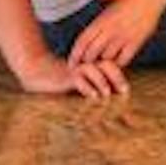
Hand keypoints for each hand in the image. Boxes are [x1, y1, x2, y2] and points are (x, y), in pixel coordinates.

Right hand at [14, 50, 129, 99]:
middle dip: (117, 77)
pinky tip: (93, 96)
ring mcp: (76, 69)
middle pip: (106, 65)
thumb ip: (94, 88)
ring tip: (108, 94)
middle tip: (124, 91)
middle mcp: (86, 65)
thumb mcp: (81, 85)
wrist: (38, 72)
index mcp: (92, 65)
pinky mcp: (65, 76)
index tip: (127, 91)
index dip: (121, 76)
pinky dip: (87, 87)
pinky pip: (78, 79)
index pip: (111, 66)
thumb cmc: (61, 82)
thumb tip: (112, 99)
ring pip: (93, 69)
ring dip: (102, 82)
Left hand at [67, 0, 165, 68]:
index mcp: (100, 21)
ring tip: (103, 66)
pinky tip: (118, 61)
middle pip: (91, 53)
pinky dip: (119, 63)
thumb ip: (99, 26)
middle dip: (87, 62)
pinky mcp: (136, 41)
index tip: (71, 64)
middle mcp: (110, 29)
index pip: (82, 42)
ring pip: (106, 58)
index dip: (74, 55)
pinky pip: (123, 59)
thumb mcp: (108, 12)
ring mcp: (123, 36)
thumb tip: (89, 42)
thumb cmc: (129, 1)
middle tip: (87, 68)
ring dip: (103, 63)